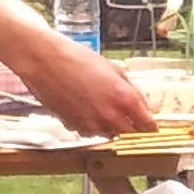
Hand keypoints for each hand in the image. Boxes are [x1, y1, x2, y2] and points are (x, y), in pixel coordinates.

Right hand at [25, 37, 151, 139]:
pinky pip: (91, 132)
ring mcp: (91, 124)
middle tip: (128, 115)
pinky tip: (85, 108)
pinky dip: (92, 125)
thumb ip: (130, 90)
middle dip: (132, 127)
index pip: (148, 125)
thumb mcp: (113, 69)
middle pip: (131, 135)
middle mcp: (110, 116)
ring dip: (111, 126)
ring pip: (110, 134)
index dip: (149, 124)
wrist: (44, 61)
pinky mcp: (75, 127)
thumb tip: (142, 105)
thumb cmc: (77, 59)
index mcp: (124, 99)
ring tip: (101, 106)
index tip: (149, 122)